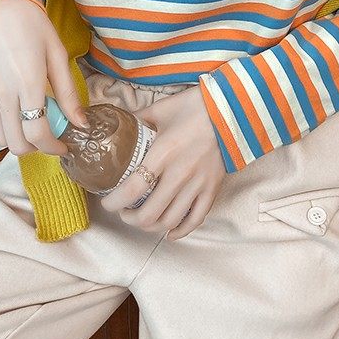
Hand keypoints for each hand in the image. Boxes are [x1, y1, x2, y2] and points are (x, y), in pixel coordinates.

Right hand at [0, 0, 89, 156]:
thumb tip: (81, 123)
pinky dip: (2, 128)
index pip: (37, 133)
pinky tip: (15, 114)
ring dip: (17, 140)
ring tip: (32, 125)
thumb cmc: (32, 26)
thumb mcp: (58, 54)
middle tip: (49, 136)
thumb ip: (68, 93)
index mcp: (28, 82)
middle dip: (37, 148)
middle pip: (16, 143)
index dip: (53, 147)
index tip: (64, 146)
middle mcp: (2, 92)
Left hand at [98, 86, 226, 240]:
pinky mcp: (212, 188)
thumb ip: (138, 119)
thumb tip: (120, 124)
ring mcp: (198, 184)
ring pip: (170, 221)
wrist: (231, 109)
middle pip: (149, 214)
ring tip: (142, 219)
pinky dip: (180, 231)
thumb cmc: (194, 106)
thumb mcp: (160, 109)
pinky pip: (196, 219)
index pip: (132, 189)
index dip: (114, 202)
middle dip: (130, 218)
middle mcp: (180, 173)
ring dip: (151, 227)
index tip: (107, 202)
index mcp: (163, 153)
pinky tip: (169, 232)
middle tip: (123, 211)